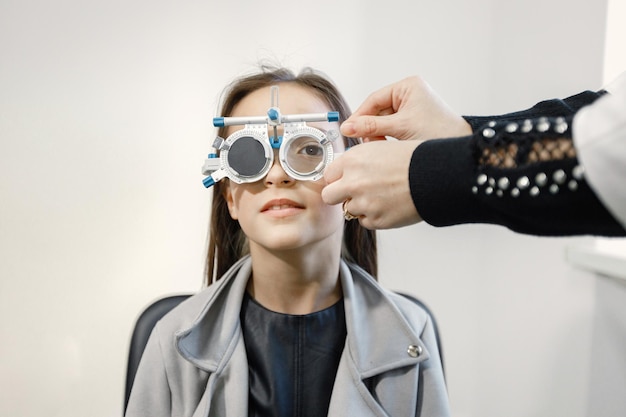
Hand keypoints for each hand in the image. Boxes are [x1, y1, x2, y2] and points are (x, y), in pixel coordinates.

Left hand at [322, 140, 422, 228]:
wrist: (436, 175)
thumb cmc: (413, 159)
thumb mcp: (379, 149)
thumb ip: (357, 161)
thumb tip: (343, 171)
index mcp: (352, 160)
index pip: (328, 175)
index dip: (337, 178)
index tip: (345, 180)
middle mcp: (353, 182)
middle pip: (329, 196)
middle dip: (339, 195)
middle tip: (354, 193)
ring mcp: (364, 203)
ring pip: (348, 210)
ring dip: (360, 205)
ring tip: (382, 196)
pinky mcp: (376, 220)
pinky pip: (365, 221)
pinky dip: (374, 216)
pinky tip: (389, 205)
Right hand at [340, 75, 470, 141]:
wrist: (460, 148)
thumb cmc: (439, 133)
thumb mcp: (401, 128)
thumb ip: (372, 127)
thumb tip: (347, 127)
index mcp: (408, 87)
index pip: (374, 99)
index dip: (360, 115)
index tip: (349, 130)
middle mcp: (409, 94)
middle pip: (377, 111)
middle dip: (371, 128)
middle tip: (367, 143)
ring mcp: (411, 108)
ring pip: (382, 122)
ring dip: (378, 135)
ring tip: (382, 147)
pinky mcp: (412, 122)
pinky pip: (391, 129)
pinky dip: (387, 138)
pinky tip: (389, 147)